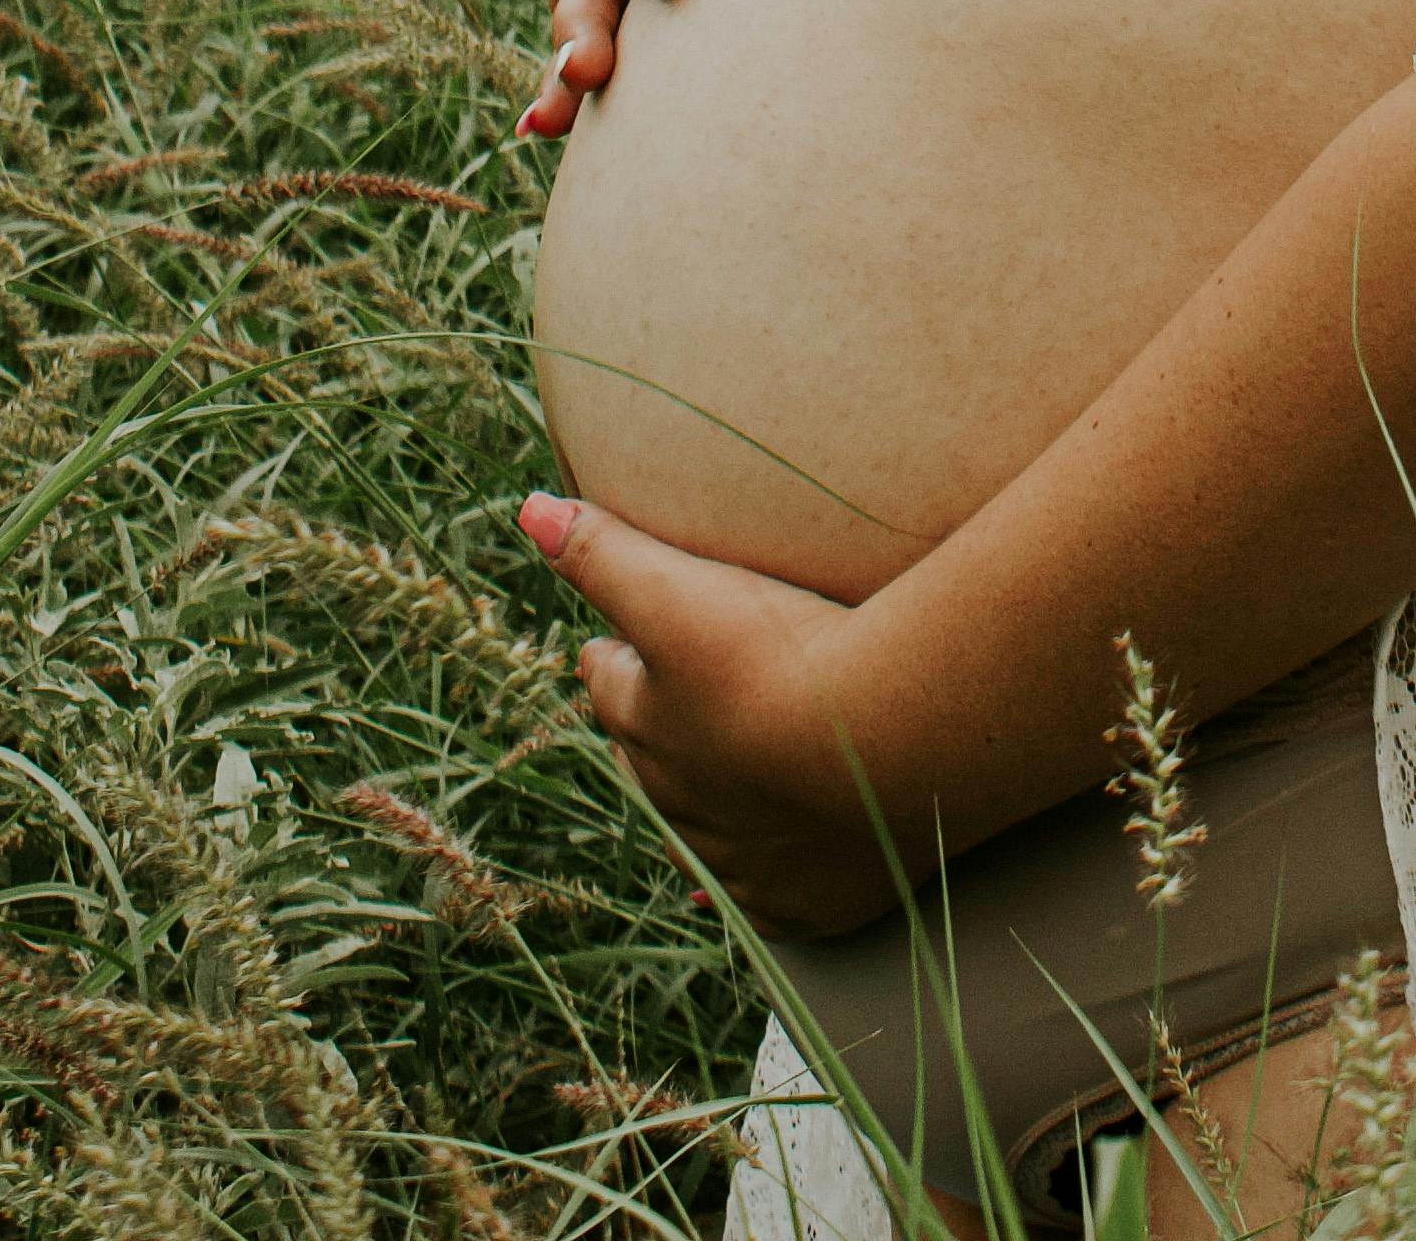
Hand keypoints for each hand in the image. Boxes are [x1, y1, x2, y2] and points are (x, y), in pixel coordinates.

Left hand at [519, 490, 900, 929]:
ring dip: (706, 803)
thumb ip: (603, 550)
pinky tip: (770, 864)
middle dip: (648, 734)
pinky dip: (763, 876)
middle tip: (668, 702)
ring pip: (700, 835)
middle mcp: (679, 804)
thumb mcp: (677, 589)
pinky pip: (767, 897)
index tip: (614, 643)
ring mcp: (741, 862)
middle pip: (645, 764)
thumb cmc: (776, 654)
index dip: (612, 660)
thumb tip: (529, 510)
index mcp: (646, 726)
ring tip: (726, 773)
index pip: (609, 685)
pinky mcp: (802, 906)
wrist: (886, 742)